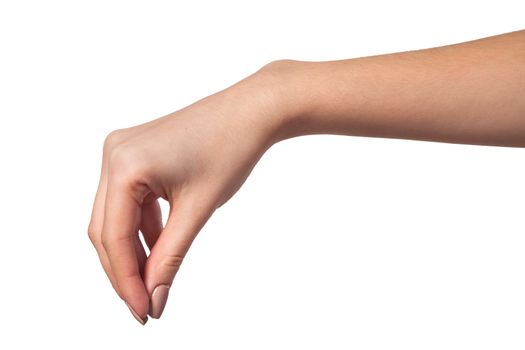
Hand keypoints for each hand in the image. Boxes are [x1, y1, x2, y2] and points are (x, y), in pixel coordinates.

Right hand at [88, 65, 288, 323]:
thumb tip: (155, 299)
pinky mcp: (135, 153)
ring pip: (115, 216)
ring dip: (133, 251)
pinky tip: (158, 251)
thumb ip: (171, 258)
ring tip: (153, 284)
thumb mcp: (198, 209)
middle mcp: (113, 154)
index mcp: (124, 164)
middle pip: (106, 229)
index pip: (113, 236)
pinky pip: (130, 200)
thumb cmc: (232, 148)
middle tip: (144, 306)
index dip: (125, 281)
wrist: (253, 110)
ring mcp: (121, 151)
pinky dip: (143, 228)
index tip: (142, 312)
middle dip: (125, 271)